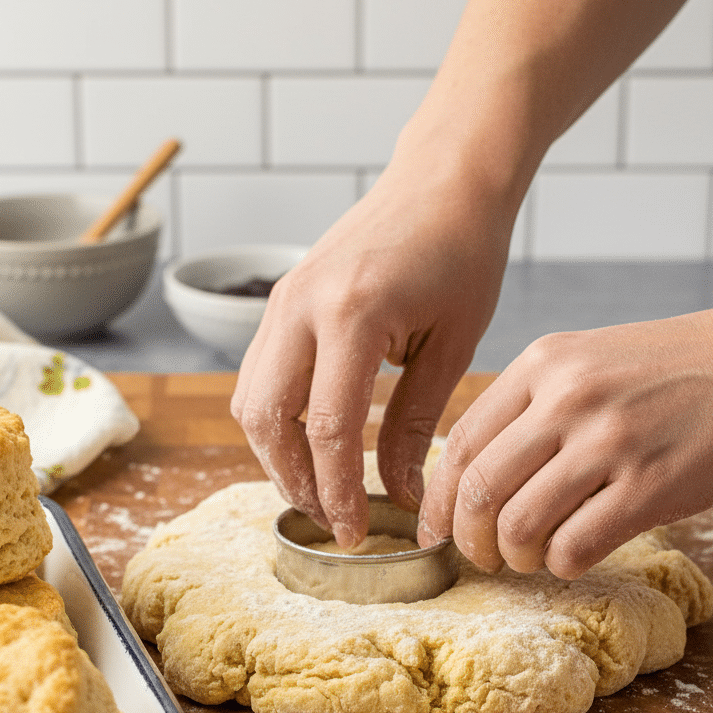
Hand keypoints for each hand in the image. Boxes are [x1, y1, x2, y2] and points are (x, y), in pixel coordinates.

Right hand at [231, 148, 513, 546]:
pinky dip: (277, 419)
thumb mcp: (453, 345)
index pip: (329, 428)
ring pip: (249, 400)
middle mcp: (300, 305)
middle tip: (333, 517)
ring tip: (322, 488)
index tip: (356, 532)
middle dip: (294, 481)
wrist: (442, 179)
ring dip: (277, 454)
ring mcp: (280, 300)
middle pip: (267, 420)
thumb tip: (403, 495)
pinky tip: (314, 442)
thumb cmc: (462, 253)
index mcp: (352, 314)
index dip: (338, 491)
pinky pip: (258, 375)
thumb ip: (419, 423)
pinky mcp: (279, 300)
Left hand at [418, 305, 712, 577]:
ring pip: (520, 525)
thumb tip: (473, 479)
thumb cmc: (669, 371)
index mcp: (543, 364)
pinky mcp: (650, 486)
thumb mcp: (588, 360)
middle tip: (481, 557)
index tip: (436, 531)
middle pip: (480, 489)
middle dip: (468, 539)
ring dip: (515, 557)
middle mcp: (569, 398)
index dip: (439, 501)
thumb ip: (530, 406)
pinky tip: (574, 556)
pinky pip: (574, 547)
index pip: (460, 444)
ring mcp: (610, 441)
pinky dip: (562, 565)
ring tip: (531, 557)